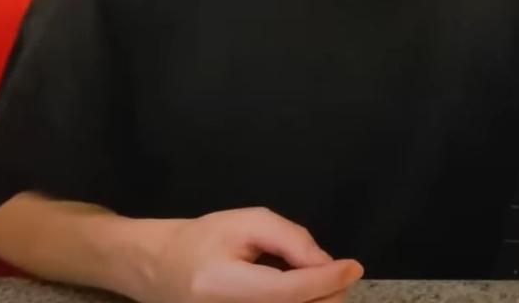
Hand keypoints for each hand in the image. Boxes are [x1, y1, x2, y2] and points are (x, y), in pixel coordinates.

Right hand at [142, 208, 362, 302]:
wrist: (164, 270)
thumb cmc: (205, 240)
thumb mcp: (247, 223)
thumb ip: (290, 240)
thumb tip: (327, 265)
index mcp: (222, 287)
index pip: (286, 292)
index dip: (324, 280)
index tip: (353, 266)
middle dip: (330, 293)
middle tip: (341, 271)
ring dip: (320, 302)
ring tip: (321, 282)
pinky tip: (305, 293)